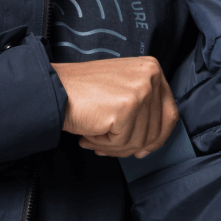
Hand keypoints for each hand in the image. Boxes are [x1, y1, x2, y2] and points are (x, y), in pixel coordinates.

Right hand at [51, 56, 178, 158]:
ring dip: (114, 147)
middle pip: (155, 131)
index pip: (169, 115)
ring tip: (93, 138)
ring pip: (139, 140)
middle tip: (106, 146)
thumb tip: (152, 143)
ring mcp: (141, 90)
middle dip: (130, 146)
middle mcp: (151, 76)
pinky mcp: (127, 107)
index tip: (142, 151)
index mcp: (153, 69)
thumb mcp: (123, 91)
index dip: (157, 139)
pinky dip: (104, 145)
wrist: (51, 89)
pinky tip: (90, 134)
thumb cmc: (83, 94)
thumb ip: (143, 110)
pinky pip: (124, 142)